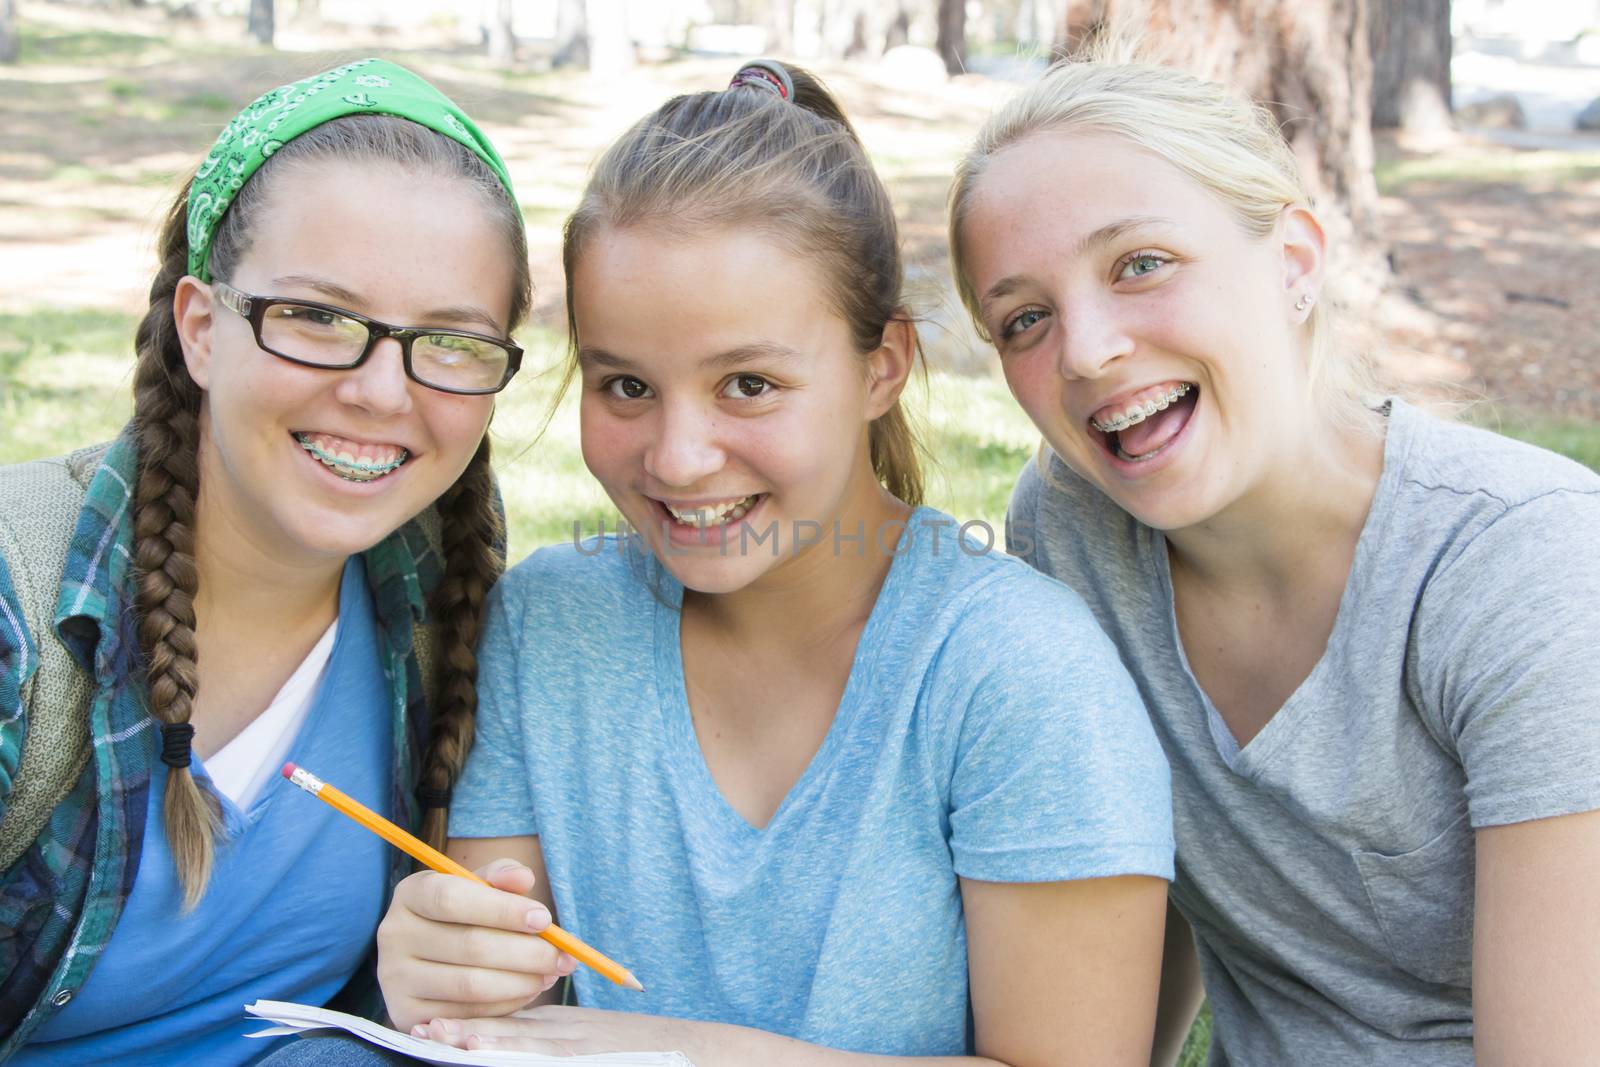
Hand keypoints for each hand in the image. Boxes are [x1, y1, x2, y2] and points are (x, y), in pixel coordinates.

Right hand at [376, 858, 576, 1031]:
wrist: (431, 957)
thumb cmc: (465, 914)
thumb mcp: (479, 887)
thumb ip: (501, 877)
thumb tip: (523, 878)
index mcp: (411, 893)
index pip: (453, 898)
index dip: (503, 910)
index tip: (544, 919)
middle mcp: (394, 934)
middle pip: (469, 945)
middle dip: (527, 952)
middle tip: (562, 956)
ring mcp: (396, 978)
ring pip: (471, 984)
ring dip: (522, 980)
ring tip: (550, 973)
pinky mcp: (406, 1014)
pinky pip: (467, 1013)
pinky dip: (506, 1004)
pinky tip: (528, 990)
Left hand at [416, 1007, 747, 1062]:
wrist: (703, 1053)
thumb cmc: (647, 1051)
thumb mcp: (594, 1040)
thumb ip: (555, 1041)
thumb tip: (505, 1047)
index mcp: (566, 1031)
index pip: (511, 1026)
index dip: (470, 1025)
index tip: (431, 1027)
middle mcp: (572, 1040)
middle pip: (512, 1036)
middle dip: (466, 1034)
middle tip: (426, 1031)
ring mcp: (586, 1054)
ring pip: (531, 1050)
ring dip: (491, 1046)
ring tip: (452, 1044)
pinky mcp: (598, 1059)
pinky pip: (558, 1062)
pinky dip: (531, 1058)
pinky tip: (503, 1056)